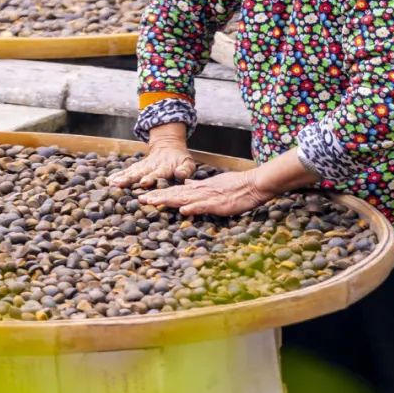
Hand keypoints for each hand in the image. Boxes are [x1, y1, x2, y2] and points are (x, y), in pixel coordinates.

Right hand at [107, 137, 196, 188]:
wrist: (169, 145)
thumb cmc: (180, 160)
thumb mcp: (188, 163)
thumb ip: (185, 170)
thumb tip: (181, 175)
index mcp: (165, 167)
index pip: (157, 173)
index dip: (151, 178)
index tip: (144, 182)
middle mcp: (151, 166)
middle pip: (140, 173)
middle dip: (130, 179)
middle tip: (120, 184)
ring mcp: (143, 166)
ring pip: (131, 171)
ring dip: (122, 177)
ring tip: (112, 183)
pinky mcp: (137, 167)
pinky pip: (127, 171)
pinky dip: (118, 175)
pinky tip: (109, 180)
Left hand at [136, 167, 270, 216]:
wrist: (253, 184)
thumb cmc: (236, 185)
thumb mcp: (214, 183)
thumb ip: (198, 185)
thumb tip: (185, 182)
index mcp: (199, 188)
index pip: (176, 191)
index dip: (160, 193)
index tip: (145, 196)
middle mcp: (200, 191)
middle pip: (175, 194)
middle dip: (158, 197)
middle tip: (140, 199)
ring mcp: (209, 197)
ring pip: (185, 199)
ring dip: (169, 201)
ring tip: (153, 202)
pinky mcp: (218, 204)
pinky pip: (204, 206)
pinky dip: (193, 208)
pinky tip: (182, 210)